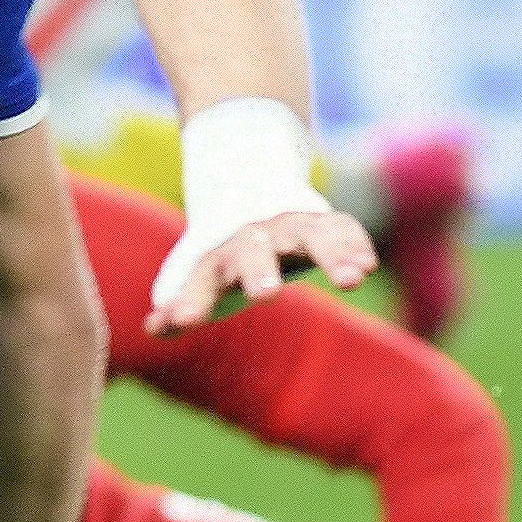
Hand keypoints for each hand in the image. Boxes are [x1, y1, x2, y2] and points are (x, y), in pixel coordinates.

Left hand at [147, 203, 374, 330]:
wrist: (252, 194)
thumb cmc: (226, 256)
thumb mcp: (199, 278)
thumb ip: (182, 303)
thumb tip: (153, 327)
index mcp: (216, 258)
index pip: (198, 280)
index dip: (190, 300)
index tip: (183, 321)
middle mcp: (253, 239)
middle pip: (253, 253)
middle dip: (258, 272)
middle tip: (264, 294)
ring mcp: (291, 228)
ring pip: (310, 237)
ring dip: (331, 256)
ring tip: (352, 280)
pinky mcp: (325, 224)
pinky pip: (342, 228)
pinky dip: (355, 245)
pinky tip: (368, 265)